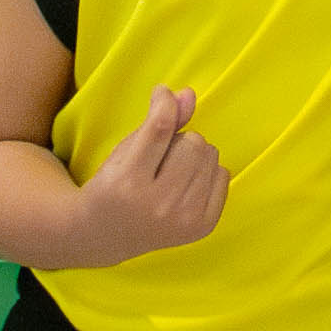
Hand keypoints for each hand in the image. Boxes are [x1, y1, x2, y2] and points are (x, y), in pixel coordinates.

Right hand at [78, 86, 230, 260]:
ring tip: (173, 170)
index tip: (161, 94)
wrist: (106, 236)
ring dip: (195, 154)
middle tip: (162, 154)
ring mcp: (182, 219)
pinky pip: (224, 176)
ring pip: (211, 156)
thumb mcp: (124, 150)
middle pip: (194, 142)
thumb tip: (188, 94)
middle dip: (180, 138)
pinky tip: (186, 185)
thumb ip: (156, 121)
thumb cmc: (113, 185)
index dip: (165, 104)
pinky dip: (208, 173)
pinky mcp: (202, 227)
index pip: (158, 129)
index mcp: (127, 181)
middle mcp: (157, 204)